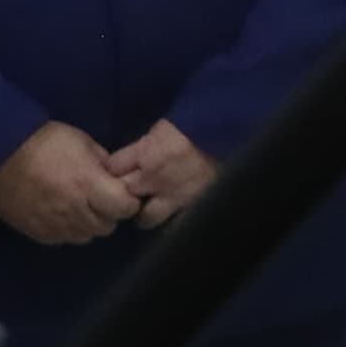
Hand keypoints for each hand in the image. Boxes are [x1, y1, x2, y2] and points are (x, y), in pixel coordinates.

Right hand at [0, 121, 144, 242]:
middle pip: (107, 226)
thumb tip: (113, 174)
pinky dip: (69, 229)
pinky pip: (64, 239)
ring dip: (90, 223)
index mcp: (89, 185)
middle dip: (110, 213)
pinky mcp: (38, 233)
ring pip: (87, 236)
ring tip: (82, 206)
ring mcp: (55, 225)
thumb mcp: (80, 141)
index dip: (129, 201)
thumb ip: (101, 161)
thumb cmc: (42, 142)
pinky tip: (62, 213)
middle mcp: (75, 210)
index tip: (124, 192)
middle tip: (102, 198)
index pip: (125, 208)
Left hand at [106, 117, 220, 226]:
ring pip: (144, 218)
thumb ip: (146, 145)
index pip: (112, 167)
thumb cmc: (200, 121)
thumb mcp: (166, 127)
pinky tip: (171, 217)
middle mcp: (154, 178)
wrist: (233, 130)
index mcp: (146, 152)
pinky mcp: (193, 207)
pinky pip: (174, 225)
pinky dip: (170, 223)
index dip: (111, 169)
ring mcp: (174, 197)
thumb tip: (131, 156)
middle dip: (122, 192)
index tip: (114, 171)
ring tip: (148, 207)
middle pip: (122, 194)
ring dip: (144, 212)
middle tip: (127, 190)